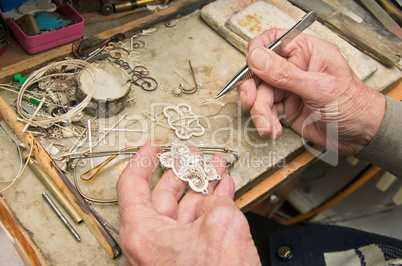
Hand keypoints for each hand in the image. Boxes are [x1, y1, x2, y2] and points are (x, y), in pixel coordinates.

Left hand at [117, 142, 259, 264]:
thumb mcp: (219, 224)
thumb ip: (214, 201)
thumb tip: (215, 197)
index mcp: (141, 231)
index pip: (131, 184)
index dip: (142, 160)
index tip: (153, 147)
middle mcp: (150, 241)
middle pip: (162, 194)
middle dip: (181, 170)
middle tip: (191, 155)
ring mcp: (171, 251)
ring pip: (184, 208)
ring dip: (201, 186)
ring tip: (213, 168)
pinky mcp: (190, 258)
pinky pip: (197, 224)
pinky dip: (210, 205)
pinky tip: (221, 190)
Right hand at [238, 28, 384, 154]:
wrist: (361, 136)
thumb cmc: (352, 105)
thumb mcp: (319, 88)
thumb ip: (285, 74)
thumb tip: (257, 58)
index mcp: (306, 52)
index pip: (273, 41)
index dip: (257, 51)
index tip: (250, 67)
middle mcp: (294, 68)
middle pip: (259, 73)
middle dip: (253, 91)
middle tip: (250, 103)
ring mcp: (288, 89)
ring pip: (260, 96)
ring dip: (260, 114)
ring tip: (267, 127)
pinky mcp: (285, 109)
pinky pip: (266, 113)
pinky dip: (266, 123)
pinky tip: (273, 131)